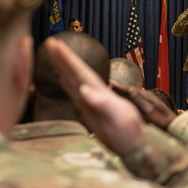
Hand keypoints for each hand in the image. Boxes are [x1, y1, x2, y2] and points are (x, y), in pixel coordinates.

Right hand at [45, 39, 145, 155]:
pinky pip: (76, 93)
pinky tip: (64, 80)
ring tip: (55, 55)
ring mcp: (93, 102)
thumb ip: (100, 103)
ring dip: (65, 67)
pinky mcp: (91, 111)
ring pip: (76, 80)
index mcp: (99, 93)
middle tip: (51, 42)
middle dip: (64, 58)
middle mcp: (95, 94)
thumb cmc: (126, 133)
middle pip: (77, 72)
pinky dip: (68, 84)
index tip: (55, 44)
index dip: (68, 58)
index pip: (81, 71)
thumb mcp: (114, 118)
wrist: (136, 145)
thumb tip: (83, 90)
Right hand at [112, 82, 176, 130]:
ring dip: (123, 92)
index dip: (119, 86)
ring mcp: (147, 99)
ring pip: (132, 94)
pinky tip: (124, 97)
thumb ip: (140, 101)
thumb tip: (131, 90)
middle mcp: (146, 95)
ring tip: (113, 89)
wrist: (172, 124)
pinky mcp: (147, 104)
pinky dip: (128, 97)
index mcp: (145, 96)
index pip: (129, 89)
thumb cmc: (161, 120)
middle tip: (108, 84)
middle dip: (119, 88)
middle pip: (129, 90)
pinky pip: (135, 99)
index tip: (109, 82)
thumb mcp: (150, 112)